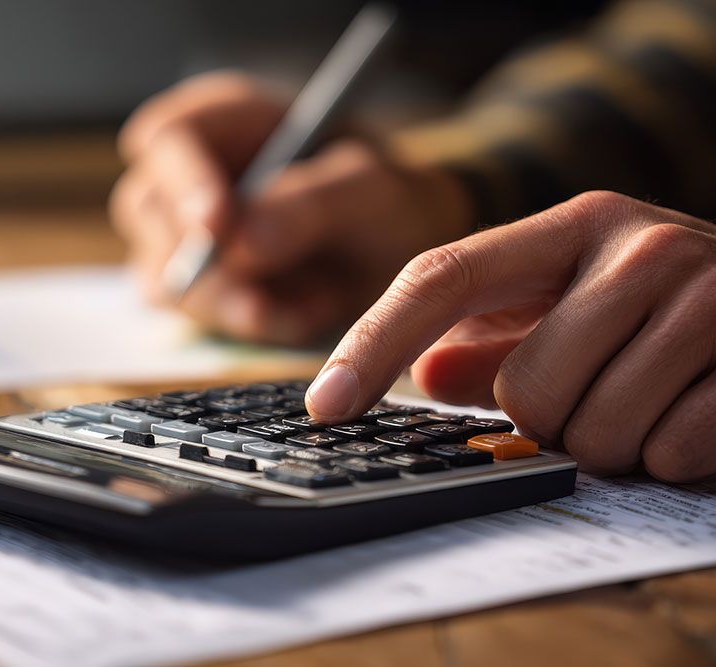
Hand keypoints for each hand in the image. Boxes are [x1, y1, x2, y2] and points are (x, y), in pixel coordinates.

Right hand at [109, 71, 472, 344]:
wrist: (400, 251)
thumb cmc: (385, 198)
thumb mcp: (373, 189)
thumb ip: (315, 203)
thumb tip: (243, 243)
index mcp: (224, 120)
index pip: (168, 137)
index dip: (183, 180)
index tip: (217, 227)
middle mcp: (190, 173)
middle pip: (150, 211)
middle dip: (202, 263)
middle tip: (258, 302)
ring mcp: (184, 234)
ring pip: (164, 276)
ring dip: (234, 305)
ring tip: (318, 302)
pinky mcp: (197, 287)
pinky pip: (199, 317)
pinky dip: (255, 325)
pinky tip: (309, 313)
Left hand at [305, 191, 715, 481]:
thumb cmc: (667, 308)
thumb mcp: (575, 302)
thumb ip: (495, 337)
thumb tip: (423, 375)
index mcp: (573, 225)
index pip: (442, 279)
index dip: (373, 344)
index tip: (325, 405)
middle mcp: (639, 246)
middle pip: (522, 388)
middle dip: (550, 413)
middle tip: (598, 385)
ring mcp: (709, 298)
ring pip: (593, 432)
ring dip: (611, 438)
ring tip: (650, 393)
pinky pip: (669, 452)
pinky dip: (671, 452)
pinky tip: (694, 407)